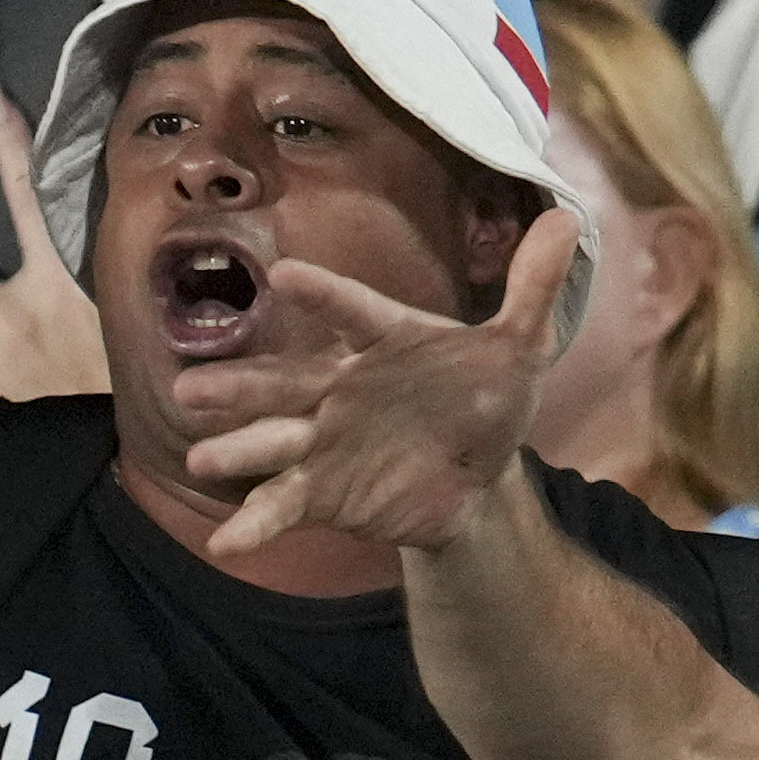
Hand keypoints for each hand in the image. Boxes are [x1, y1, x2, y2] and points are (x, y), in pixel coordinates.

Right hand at [173, 214, 589, 556]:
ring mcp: (325, 440)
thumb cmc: (484, 398)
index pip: (353, 313)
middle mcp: (341, 387)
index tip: (285, 275)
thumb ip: (531, 288)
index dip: (323, 296)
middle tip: (191, 387)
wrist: (477, 476)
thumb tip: (567, 217)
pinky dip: (255, 522)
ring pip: (272, 440)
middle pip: (286, 381)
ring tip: (202, 458)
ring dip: (237, 448)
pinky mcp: (323, 490)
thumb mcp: (518, 349)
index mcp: (385, 342)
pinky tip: (228, 542)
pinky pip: (283, 502)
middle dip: (241, 385)